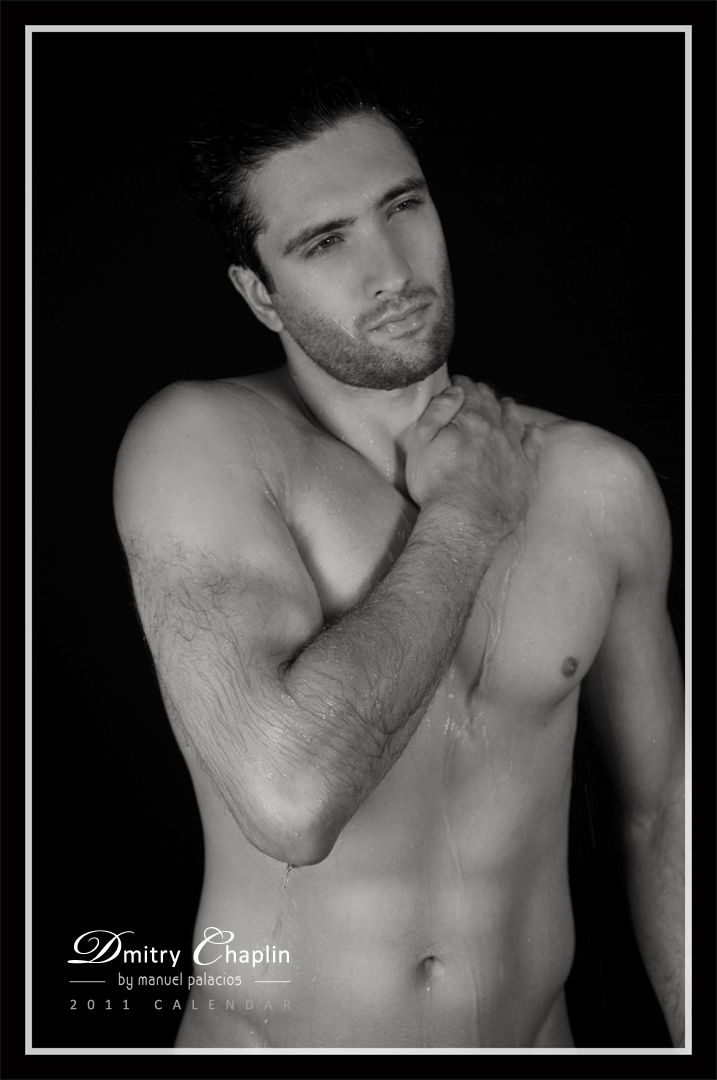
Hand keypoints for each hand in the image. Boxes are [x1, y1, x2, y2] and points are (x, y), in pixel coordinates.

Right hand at [405, 377, 540, 541]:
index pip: (468, 392)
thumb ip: (438, 412)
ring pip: (515, 421)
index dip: (463, 384)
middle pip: (492, 404)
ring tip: (506, 405)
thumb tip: (456, 390)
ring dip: (509, 410)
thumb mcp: (422, 444)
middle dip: (484, 394)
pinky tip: (533, 430)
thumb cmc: (436, 484)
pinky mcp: (526, 473)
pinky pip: (535, 446)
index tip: (459, 381)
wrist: (464, 521)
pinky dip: (534, 434)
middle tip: (479, 391)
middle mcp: (497, 430)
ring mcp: (514, 451)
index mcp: (471, 420)